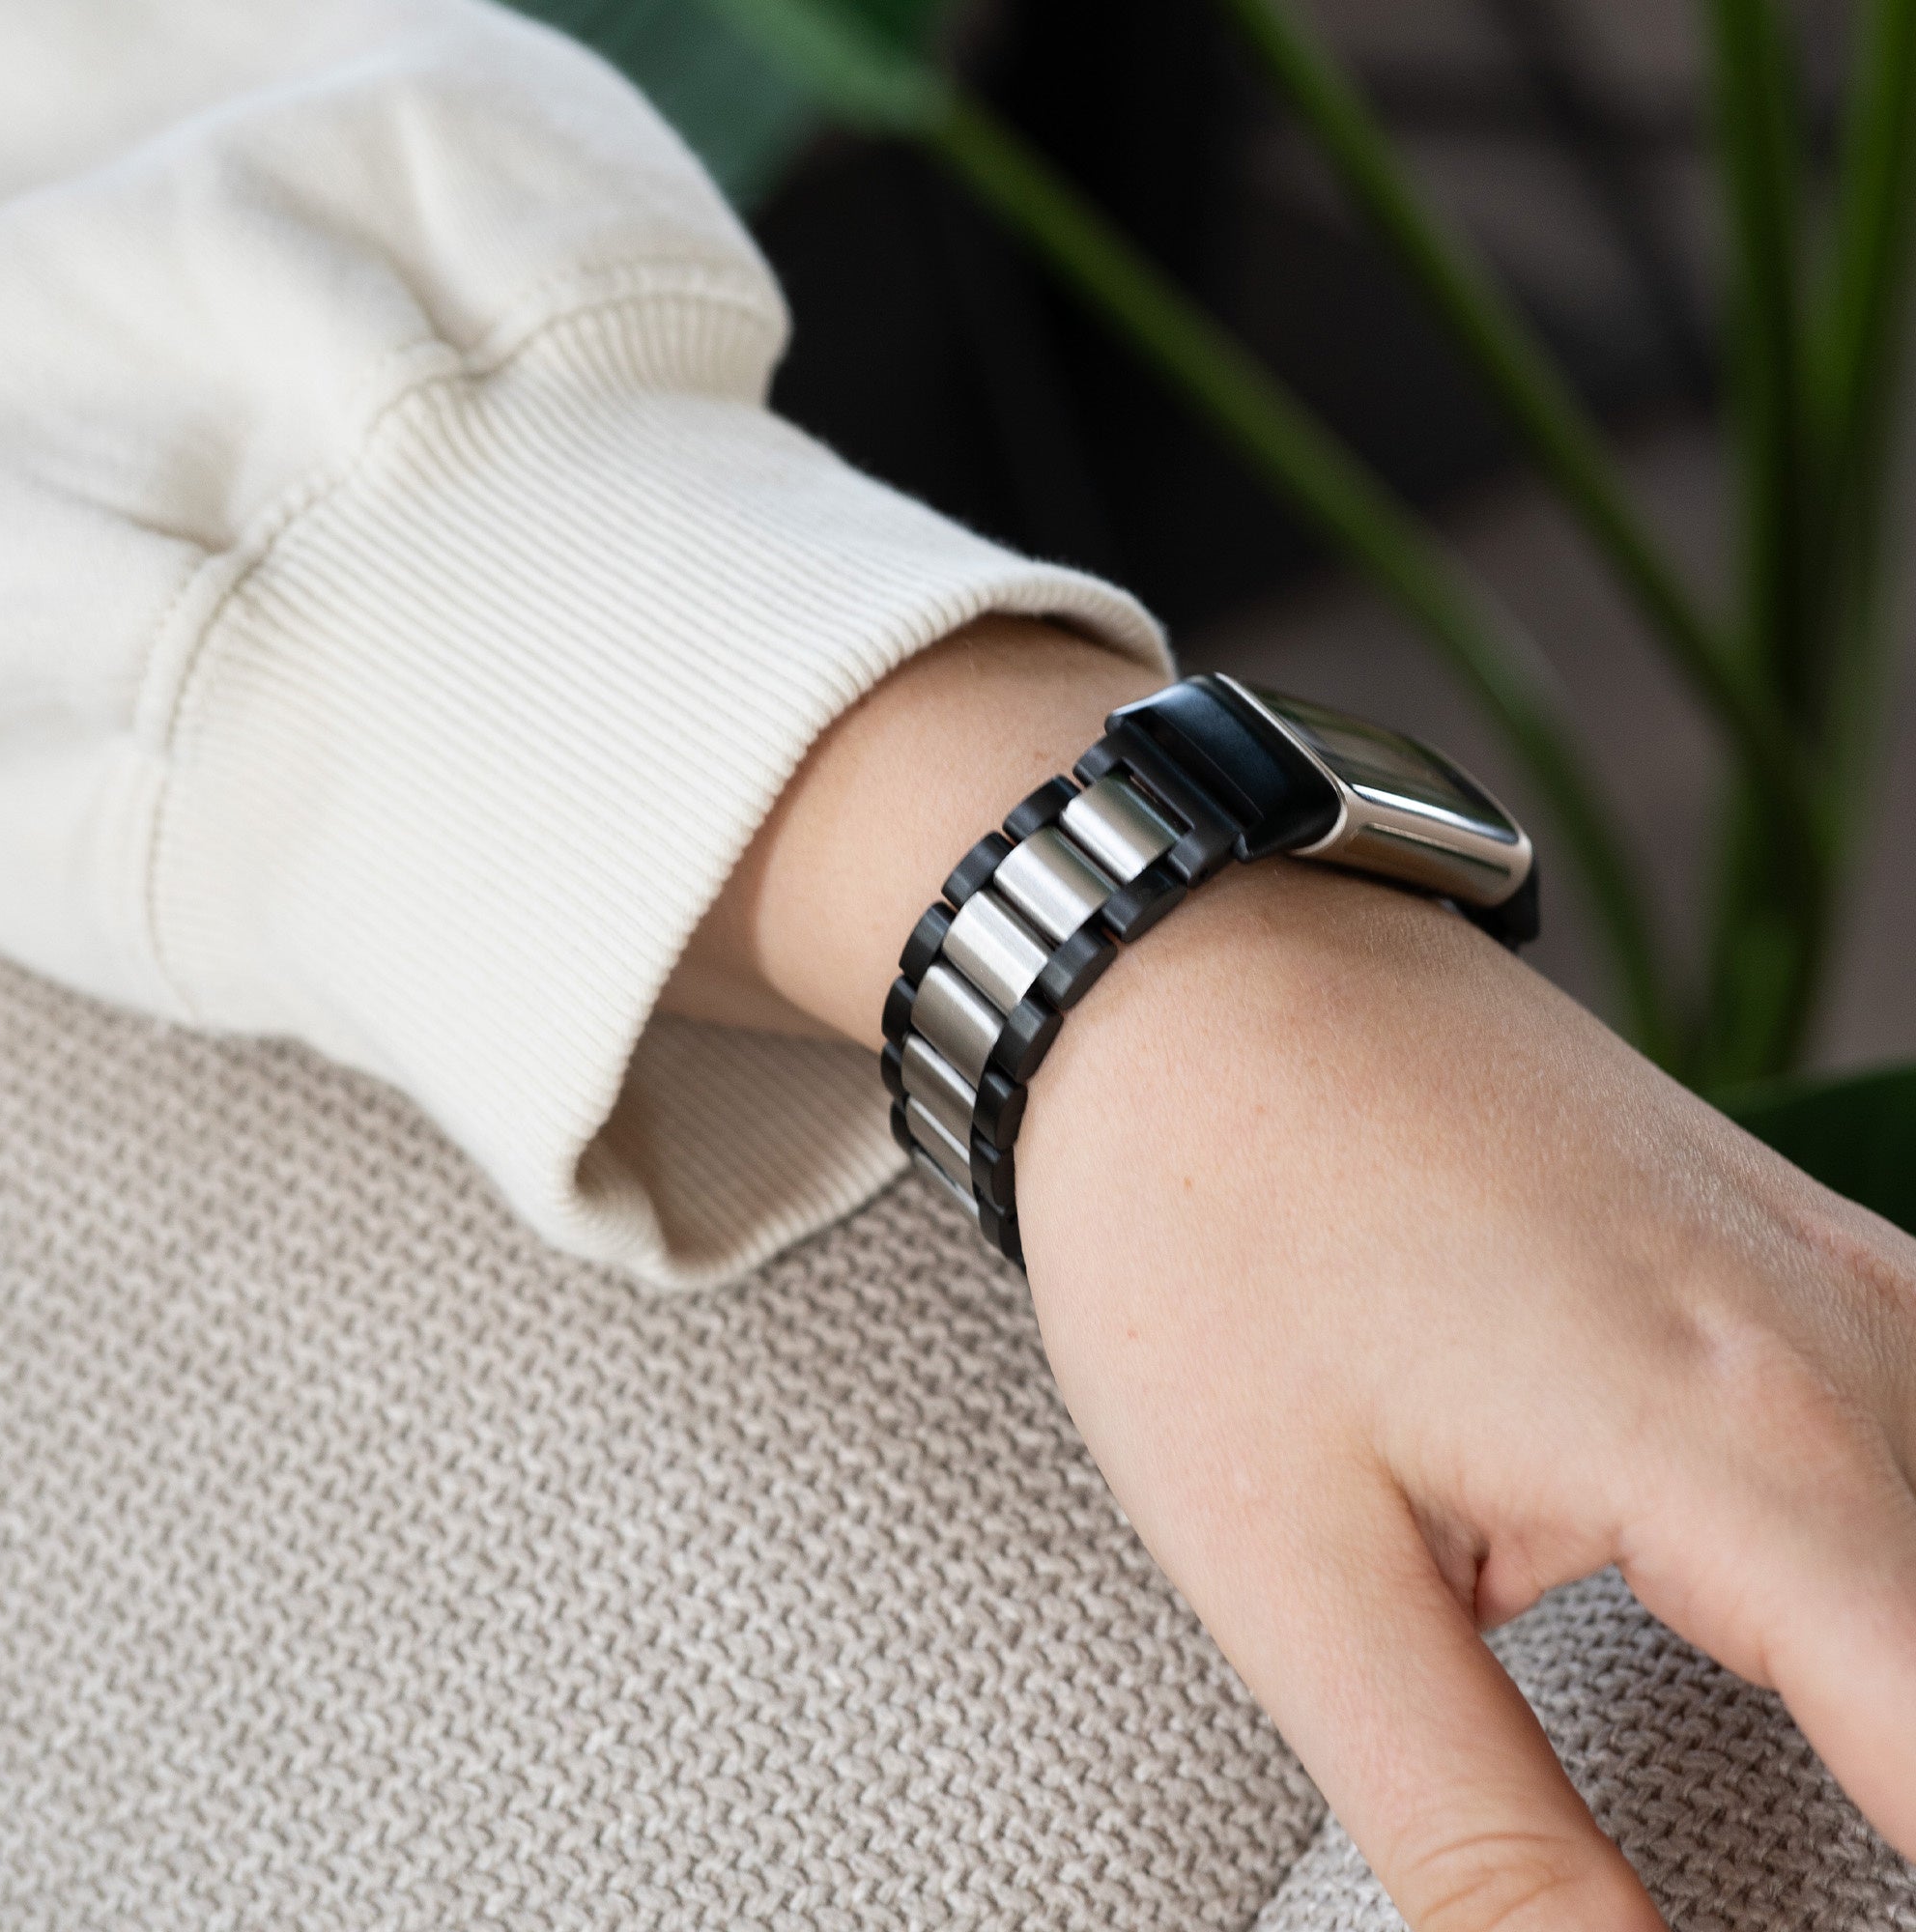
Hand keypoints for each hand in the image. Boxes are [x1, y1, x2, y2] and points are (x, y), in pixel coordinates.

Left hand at [1018, 858, 1915, 1929]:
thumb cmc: (1201, 1220)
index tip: (1787, 1917)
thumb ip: (1483, 1832)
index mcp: (1751, 1452)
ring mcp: (1840, 1275)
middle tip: (1784, 1864)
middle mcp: (1853, 1350)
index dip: (1898, 1909)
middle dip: (1903, 1813)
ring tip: (1832, 1801)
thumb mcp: (1299, 1569)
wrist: (1184, 972)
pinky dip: (1907, 1564)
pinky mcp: (1789, 1248)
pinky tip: (1856, 1637)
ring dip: (1909, 1701)